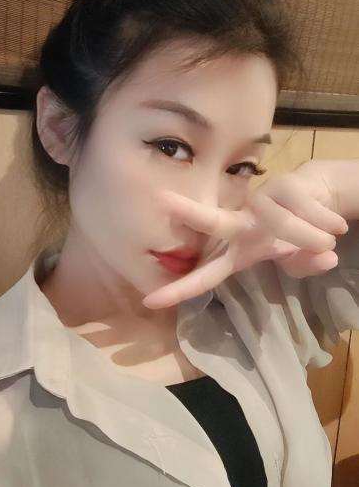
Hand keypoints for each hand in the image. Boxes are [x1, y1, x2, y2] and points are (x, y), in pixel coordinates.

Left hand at [142, 164, 348, 309]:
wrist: (316, 198)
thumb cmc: (294, 236)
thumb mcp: (297, 260)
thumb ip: (305, 264)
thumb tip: (326, 258)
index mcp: (236, 252)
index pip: (205, 274)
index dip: (180, 289)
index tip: (150, 301)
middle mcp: (242, 226)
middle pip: (216, 221)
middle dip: (191, 212)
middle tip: (163, 200)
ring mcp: (260, 203)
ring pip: (284, 223)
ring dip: (311, 235)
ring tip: (331, 239)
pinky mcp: (282, 185)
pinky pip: (307, 209)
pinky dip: (326, 221)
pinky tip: (337, 225)